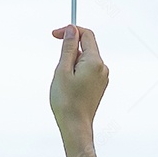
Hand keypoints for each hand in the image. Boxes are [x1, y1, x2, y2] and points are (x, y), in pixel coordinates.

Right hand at [50, 25, 108, 146]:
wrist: (75, 127)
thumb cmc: (66, 101)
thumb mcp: (62, 70)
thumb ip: (68, 48)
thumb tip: (72, 29)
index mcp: (94, 62)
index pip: (86, 35)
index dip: (70, 30)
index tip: (55, 34)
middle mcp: (102, 68)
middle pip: (86, 47)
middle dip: (69, 51)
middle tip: (58, 68)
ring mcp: (102, 77)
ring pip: (85, 59)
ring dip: (71, 63)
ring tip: (63, 81)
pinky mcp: (99, 85)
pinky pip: (87, 70)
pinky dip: (75, 71)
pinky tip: (68, 86)